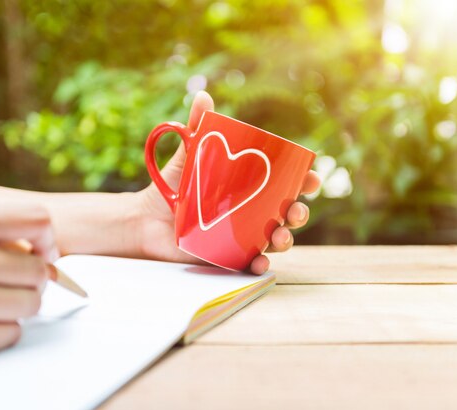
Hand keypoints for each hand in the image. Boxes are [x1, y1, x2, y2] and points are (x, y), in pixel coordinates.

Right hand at [0, 204, 57, 362]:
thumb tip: (45, 248)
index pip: (37, 219)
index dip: (46, 238)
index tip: (40, 251)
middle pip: (39, 271)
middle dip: (31, 278)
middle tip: (11, 280)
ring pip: (31, 304)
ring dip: (17, 303)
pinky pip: (12, 333)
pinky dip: (0, 328)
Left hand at [138, 91, 320, 273]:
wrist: (145, 218)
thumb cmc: (173, 184)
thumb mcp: (188, 155)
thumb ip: (198, 128)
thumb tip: (203, 97)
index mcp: (251, 187)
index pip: (286, 183)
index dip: (304, 182)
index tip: (311, 178)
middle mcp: (252, 212)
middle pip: (286, 214)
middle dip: (299, 214)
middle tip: (295, 211)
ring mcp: (242, 236)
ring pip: (273, 241)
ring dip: (285, 240)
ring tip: (280, 236)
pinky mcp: (227, 256)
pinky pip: (248, 263)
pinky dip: (258, 265)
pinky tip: (260, 262)